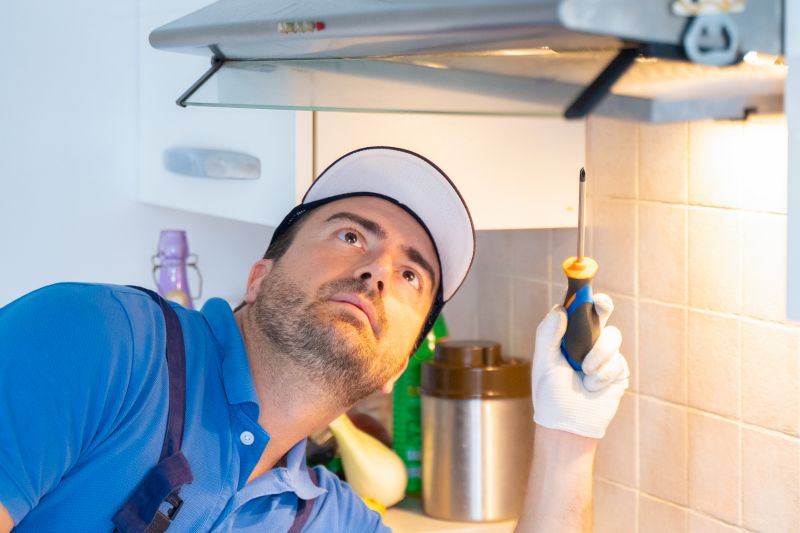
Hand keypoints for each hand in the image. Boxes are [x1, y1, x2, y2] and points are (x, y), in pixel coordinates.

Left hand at [531, 293, 628, 438]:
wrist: (567, 423)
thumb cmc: (551, 394)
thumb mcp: (544, 362)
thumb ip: (548, 335)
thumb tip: (561, 309)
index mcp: (565, 336)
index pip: (575, 309)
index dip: (581, 296)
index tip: (584, 288)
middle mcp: (586, 341)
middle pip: (600, 312)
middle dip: (603, 305)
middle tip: (601, 303)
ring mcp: (603, 354)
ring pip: (612, 337)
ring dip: (598, 355)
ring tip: (584, 373)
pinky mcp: (617, 369)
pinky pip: (617, 360)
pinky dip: (603, 374)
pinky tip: (593, 387)